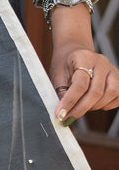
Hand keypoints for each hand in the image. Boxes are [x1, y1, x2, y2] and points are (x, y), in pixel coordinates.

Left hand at [49, 4, 118, 125]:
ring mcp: (112, 69)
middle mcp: (101, 62)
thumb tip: (64, 111)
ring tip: (82, 107)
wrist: (75, 52)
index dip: (70, 101)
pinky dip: (107, 105)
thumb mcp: (57, 74)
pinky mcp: (118, 77)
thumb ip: (61, 91)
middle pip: (96, 91)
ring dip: (95, 106)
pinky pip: (118, 96)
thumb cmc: (65, 64)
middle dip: (81, 109)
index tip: (60, 113)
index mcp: (83, 57)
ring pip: (111, 93)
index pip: (80, 84)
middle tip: (69, 117)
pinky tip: (95, 104)